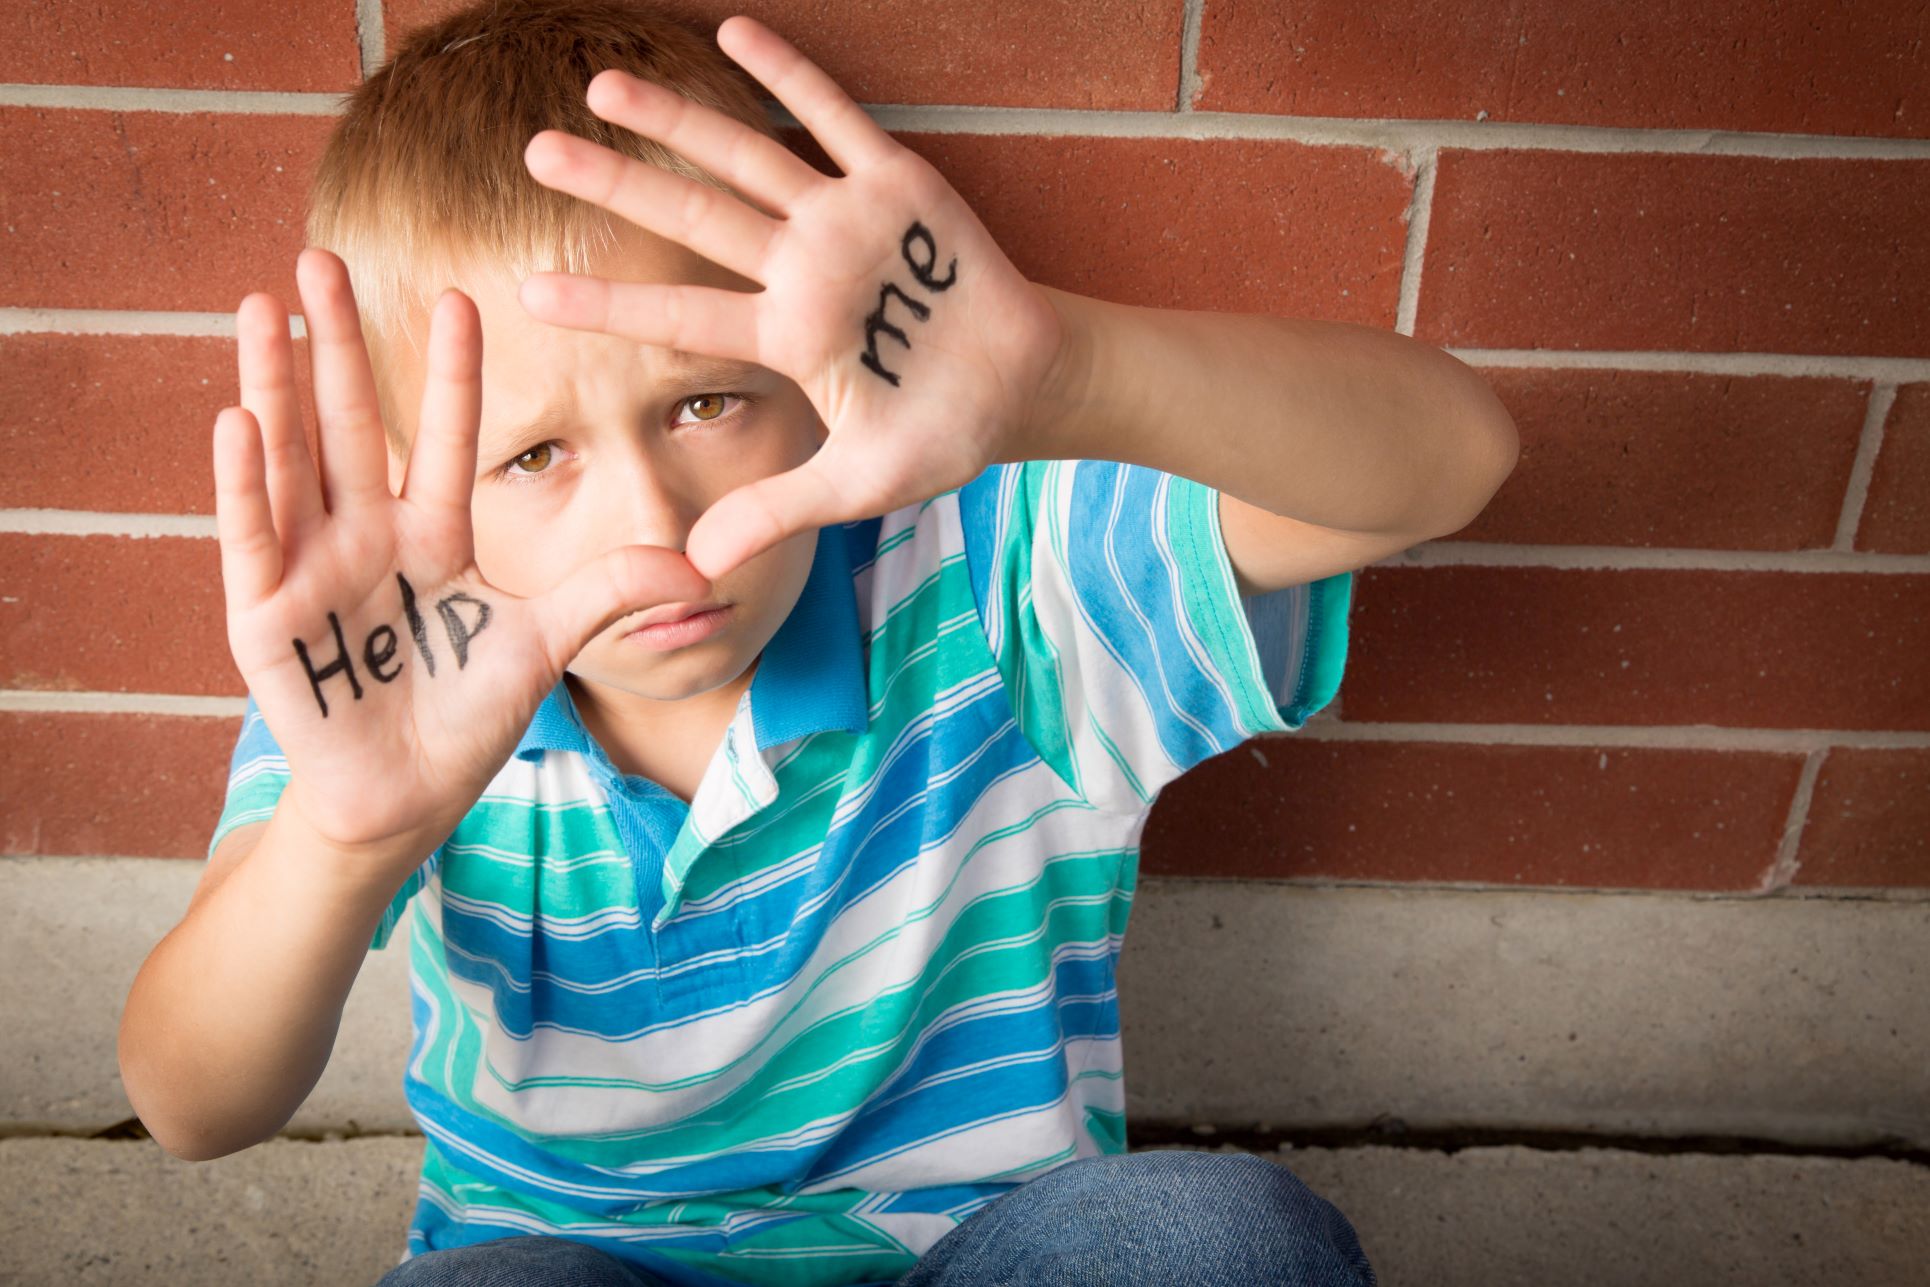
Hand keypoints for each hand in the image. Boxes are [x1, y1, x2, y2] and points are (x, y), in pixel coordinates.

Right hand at [214, 249, 712, 867]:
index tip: (465, 297)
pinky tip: (241, 419)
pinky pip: (253, 538)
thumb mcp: (547, 644)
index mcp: (434, 535)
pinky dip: (246, 483)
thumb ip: (608, 593)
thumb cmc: (468, 717)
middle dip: (337, 342)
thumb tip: (699, 563)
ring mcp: (311, 570)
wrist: (405, 798)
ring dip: (273, 383)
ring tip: (260, 303)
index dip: (453, 372)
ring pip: (292, 459)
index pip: (447, 436)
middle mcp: (367, 536)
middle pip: (352, 422)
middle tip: (323, 255)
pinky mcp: (266, 616)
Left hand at [517, 14, 1072, 580]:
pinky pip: (838, 120)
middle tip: (537, 154)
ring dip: (679, 123)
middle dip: (616, 185)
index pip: (679, 319)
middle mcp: (801, 270)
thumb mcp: (859, 485)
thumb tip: (697, 564)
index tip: (527, 294)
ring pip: (747, 161)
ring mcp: (846, 223)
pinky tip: (735, 34)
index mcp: (787, 337)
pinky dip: (791, 79)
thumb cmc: (945, 433)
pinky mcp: (900, 187)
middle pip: (692, 220)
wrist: (1029, 387)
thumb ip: (778, 511)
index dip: (606, 305)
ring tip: (602, 86)